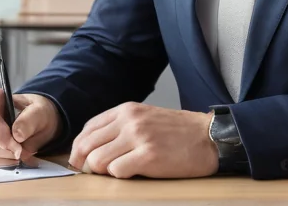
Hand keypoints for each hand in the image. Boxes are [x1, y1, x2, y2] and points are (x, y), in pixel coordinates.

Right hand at [0, 89, 60, 166]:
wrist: (35, 122)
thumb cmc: (34, 113)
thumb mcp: (39, 112)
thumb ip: (29, 121)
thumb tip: (17, 135)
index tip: (16, 144)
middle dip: (1, 149)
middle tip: (21, 152)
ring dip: (2, 158)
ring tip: (19, 155)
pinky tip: (12, 159)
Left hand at [68, 102, 218, 178]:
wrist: (209, 137)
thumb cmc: (177, 132)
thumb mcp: (145, 117)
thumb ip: (120, 127)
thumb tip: (92, 148)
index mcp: (126, 110)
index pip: (88, 129)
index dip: (79, 149)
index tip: (79, 162)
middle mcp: (129, 120)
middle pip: (87, 146)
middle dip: (84, 164)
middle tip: (90, 174)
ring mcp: (138, 137)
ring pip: (98, 160)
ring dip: (102, 172)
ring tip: (115, 173)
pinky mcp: (148, 156)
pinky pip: (117, 171)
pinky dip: (119, 176)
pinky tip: (132, 173)